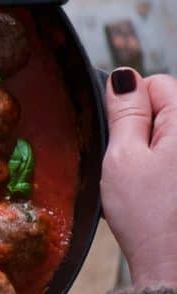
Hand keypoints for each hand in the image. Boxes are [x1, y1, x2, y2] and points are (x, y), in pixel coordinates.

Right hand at [101, 68, 176, 287]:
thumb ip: (123, 112)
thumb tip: (123, 76)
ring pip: (172, 138)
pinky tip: (159, 196)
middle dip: (145, 130)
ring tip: (146, 185)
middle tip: (131, 166)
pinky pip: (175, 162)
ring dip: (156, 153)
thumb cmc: (150, 217)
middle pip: (168, 109)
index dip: (130, 106)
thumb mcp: (122, 159)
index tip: (121, 138)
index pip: (156, 83)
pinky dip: (167, 172)